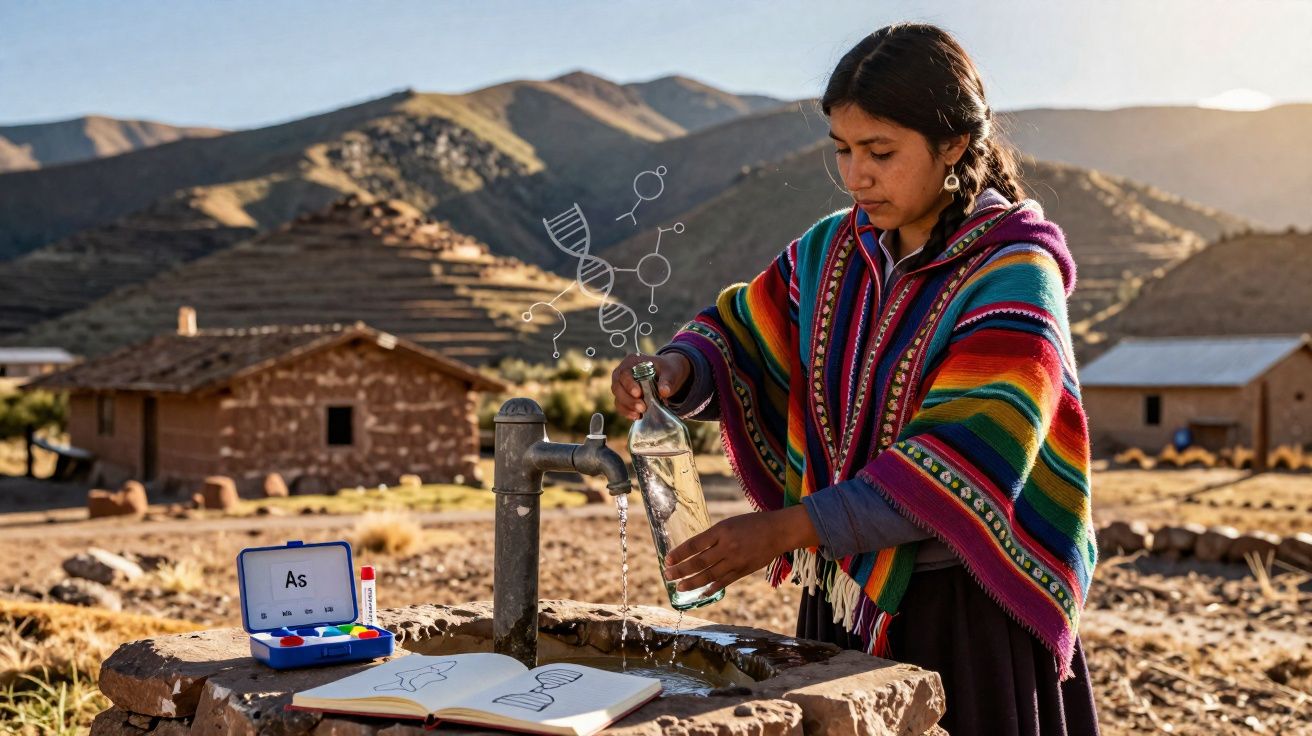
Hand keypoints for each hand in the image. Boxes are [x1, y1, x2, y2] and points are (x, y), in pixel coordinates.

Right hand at [610, 352, 690, 419]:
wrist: (668, 375)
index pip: (624, 373)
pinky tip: (637, 416)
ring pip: (618, 397)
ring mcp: (621, 386)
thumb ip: (667, 380)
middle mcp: (622, 373)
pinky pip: (620, 406)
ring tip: (640, 413)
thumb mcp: (670, 372)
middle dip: (628, 399)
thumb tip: (664, 392)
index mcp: (632, 362)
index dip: (629, 385)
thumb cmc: (667, 370)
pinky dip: (627, 412)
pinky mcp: (623, 397)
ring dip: (628, 407)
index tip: (638, 394)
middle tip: (642, 407)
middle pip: (617, 387)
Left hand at [660, 506, 819, 594]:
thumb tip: (693, 550)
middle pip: (698, 562)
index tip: (667, 560)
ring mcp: (735, 561)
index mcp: (721, 531)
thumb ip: (712, 537)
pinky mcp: (743, 571)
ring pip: (709, 575)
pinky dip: (710, 588)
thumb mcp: (729, 524)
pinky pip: (723, 582)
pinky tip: (700, 593)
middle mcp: (727, 547)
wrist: (778, 531)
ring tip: (679, 587)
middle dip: (680, 570)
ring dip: (692, 582)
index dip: (679, 554)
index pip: (694, 544)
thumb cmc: (752, 524)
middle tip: (667, 576)